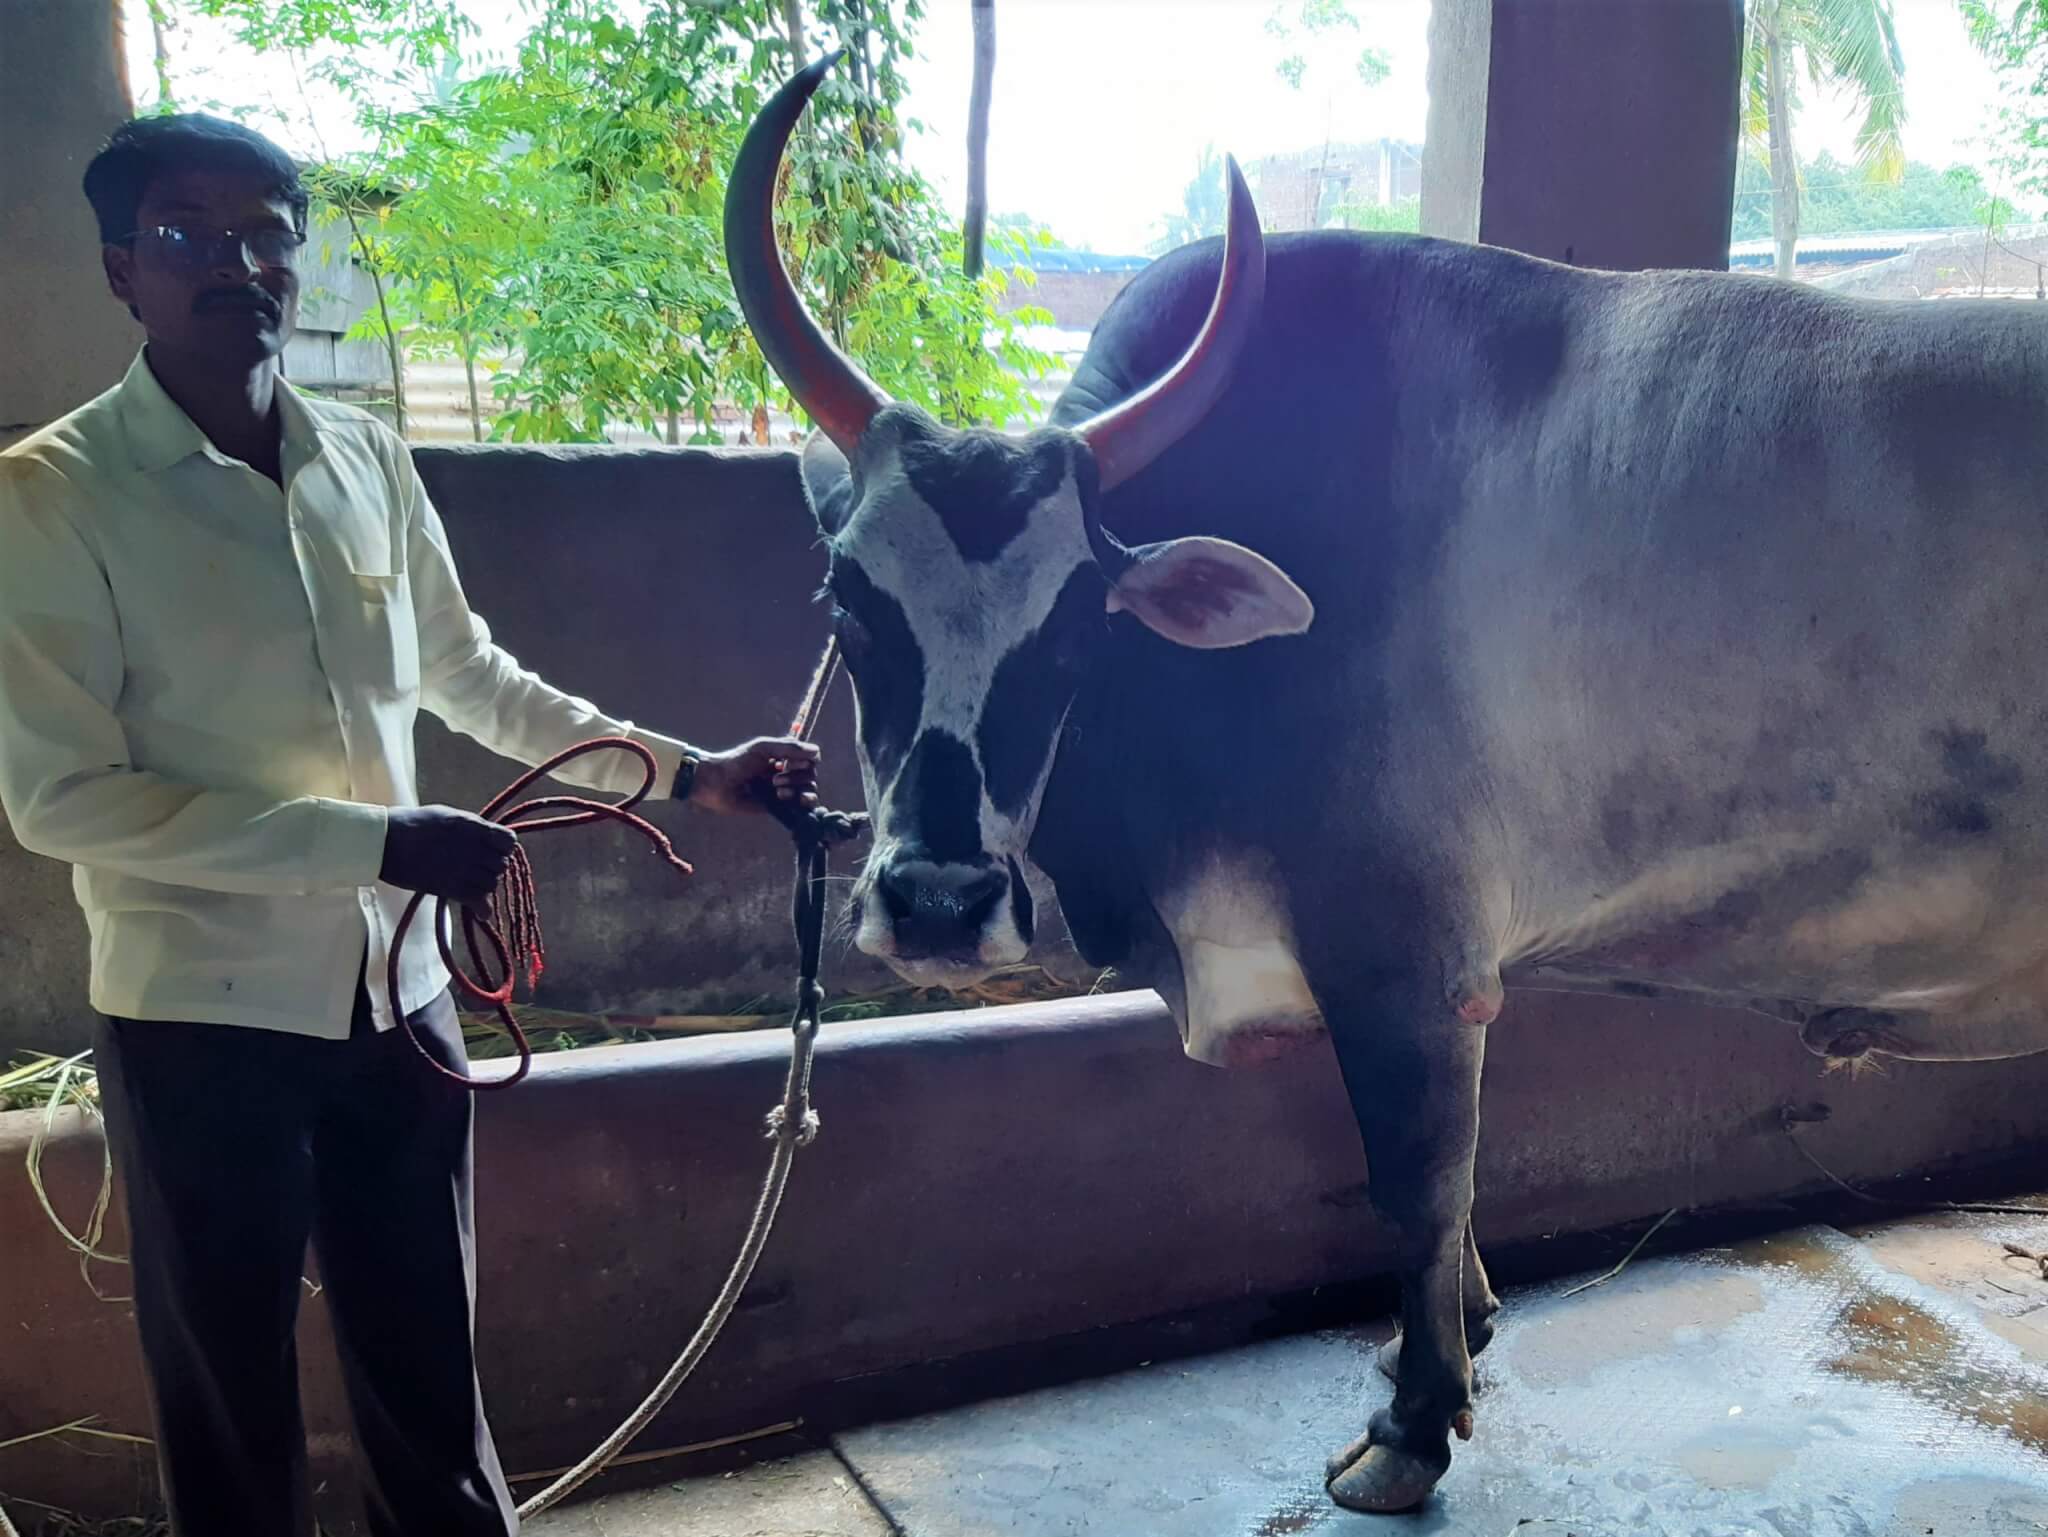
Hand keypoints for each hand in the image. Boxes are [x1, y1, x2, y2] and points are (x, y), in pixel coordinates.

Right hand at [380, 805, 517, 904]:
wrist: (385, 840)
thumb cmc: (413, 823)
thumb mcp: (448, 815)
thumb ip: (473, 827)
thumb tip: (489, 837)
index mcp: (473, 826)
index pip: (508, 841)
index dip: (504, 847)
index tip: (494, 849)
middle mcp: (472, 848)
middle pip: (501, 864)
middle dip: (493, 867)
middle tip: (478, 868)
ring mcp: (462, 869)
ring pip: (491, 883)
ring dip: (485, 885)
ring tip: (472, 883)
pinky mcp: (450, 888)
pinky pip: (478, 902)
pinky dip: (482, 909)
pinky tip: (480, 911)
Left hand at [686, 737, 821, 815]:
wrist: (718, 784)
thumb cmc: (737, 762)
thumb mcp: (764, 748)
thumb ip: (790, 747)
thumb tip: (816, 751)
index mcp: (784, 757)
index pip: (810, 758)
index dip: (804, 761)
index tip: (787, 761)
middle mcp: (787, 774)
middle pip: (811, 774)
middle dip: (797, 776)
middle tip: (775, 778)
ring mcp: (785, 791)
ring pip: (810, 789)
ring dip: (797, 787)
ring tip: (777, 790)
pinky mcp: (781, 807)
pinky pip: (804, 806)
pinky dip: (805, 801)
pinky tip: (791, 798)